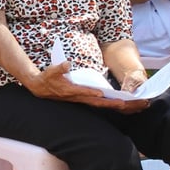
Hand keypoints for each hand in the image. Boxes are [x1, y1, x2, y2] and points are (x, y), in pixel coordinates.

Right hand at [27, 62, 149, 114]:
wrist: (40, 88)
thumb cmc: (47, 78)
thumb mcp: (51, 71)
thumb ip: (60, 68)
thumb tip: (67, 63)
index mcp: (72, 91)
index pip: (86, 93)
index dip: (96, 94)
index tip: (106, 95)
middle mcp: (78, 97)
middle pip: (98, 103)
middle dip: (113, 104)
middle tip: (128, 104)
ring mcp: (81, 99)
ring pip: (100, 104)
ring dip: (115, 105)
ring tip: (130, 106)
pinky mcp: (83, 99)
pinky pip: (98, 103)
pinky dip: (109, 104)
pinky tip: (119, 104)